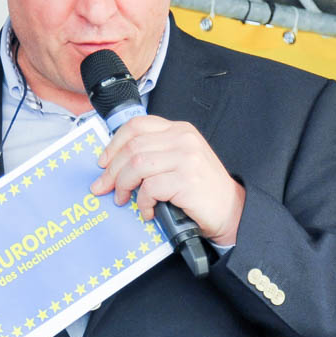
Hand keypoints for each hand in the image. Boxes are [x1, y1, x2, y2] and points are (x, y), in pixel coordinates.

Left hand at [91, 115, 245, 245]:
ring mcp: (187, 158)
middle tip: (104, 187)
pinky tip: (147, 211)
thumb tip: (113, 164)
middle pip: (132, 147)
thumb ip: (153, 155)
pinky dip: (143, 202)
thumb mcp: (178, 162)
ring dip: (123, 186)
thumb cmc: (202, 190)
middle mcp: (183, 139)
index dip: (114, 144)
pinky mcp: (187, 179)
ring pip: (136, 165)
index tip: (103, 162)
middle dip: (112, 170)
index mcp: (179, 130)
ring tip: (124, 199)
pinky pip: (150, 188)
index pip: (137, 125)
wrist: (232, 211)